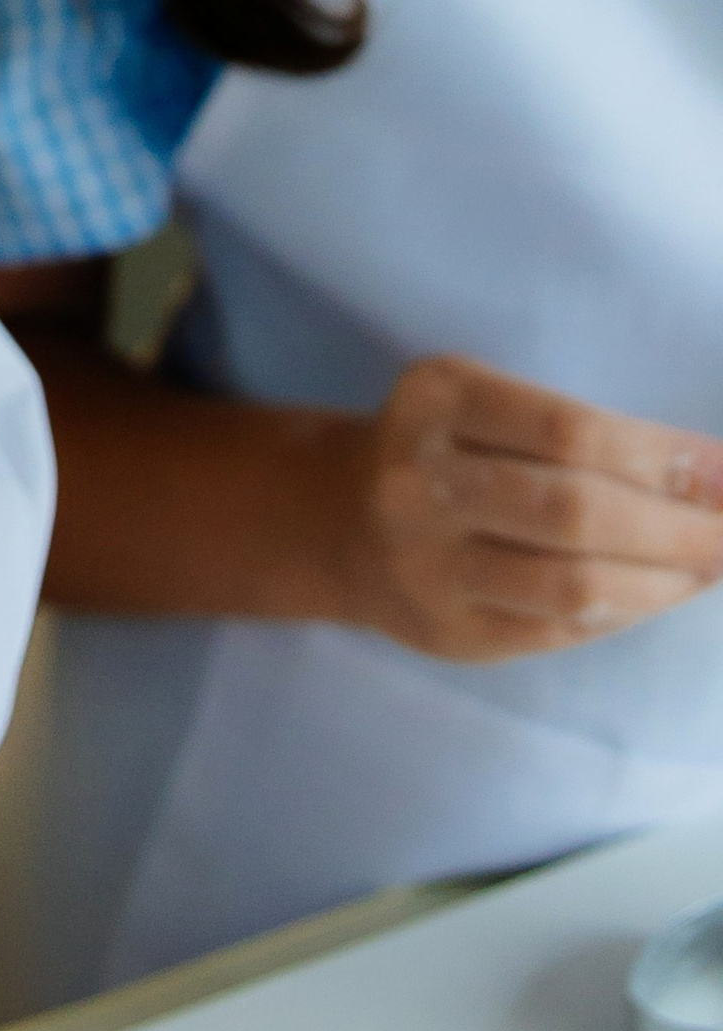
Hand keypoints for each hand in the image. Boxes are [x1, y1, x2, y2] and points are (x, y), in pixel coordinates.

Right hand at [340, 355, 722, 662]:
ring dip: (663, 580)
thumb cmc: (449, 448)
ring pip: (570, 584)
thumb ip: (579, 433)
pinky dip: (625, 611)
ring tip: (711, 565)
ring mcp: (429, 565)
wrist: (345, 521)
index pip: (568, 431)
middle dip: (676, 526)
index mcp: (437, 398)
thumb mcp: (487, 404)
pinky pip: (558, 630)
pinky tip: (659, 592)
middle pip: (574, 511)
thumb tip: (710, 473)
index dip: (660, 456)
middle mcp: (420, 480)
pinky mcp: (449, 631)